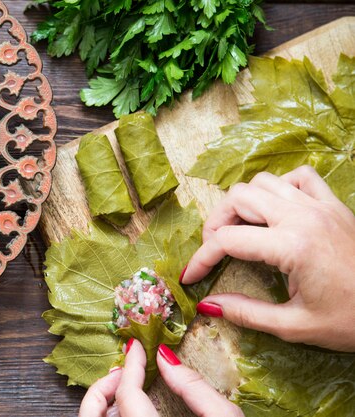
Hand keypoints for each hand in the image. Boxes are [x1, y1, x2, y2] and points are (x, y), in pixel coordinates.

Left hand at [79, 339, 241, 416]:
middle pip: (93, 416)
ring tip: (125, 388)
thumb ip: (194, 388)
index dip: (131, 365)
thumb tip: (166, 359)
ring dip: (106, 404)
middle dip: (105, 388)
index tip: (135, 348)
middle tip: (124, 370)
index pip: (127, 395)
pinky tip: (129, 411)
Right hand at [181, 166, 354, 351]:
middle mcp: (302, 217)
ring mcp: (320, 206)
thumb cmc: (352, 321)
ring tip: (240, 229)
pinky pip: (298, 177)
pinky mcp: (334, 204)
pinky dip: (279, 188)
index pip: (227, 241)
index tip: (190, 276)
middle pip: (238, 198)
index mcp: (291, 246)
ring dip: (242, 204)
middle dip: (215, 224)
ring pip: (263, 182)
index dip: (200, 258)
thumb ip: (246, 313)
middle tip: (214, 251)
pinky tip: (276, 211)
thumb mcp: (295, 326)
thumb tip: (209, 305)